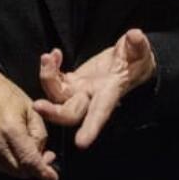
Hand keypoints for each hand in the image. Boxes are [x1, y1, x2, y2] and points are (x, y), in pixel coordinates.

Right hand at [0, 71, 58, 179]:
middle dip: (36, 169)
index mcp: (10, 130)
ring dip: (25, 167)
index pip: (29, 161)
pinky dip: (13, 163)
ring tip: (32, 151)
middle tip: (46, 157)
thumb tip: (43, 154)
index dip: (43, 172)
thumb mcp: (32, 110)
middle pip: (21, 171)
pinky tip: (18, 150)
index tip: (52, 177)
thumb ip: (40, 135)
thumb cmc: (6, 95)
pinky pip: (1, 166)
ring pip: (11, 171)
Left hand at [32, 29, 155, 148]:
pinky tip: (53, 54)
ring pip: (57, 95)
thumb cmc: (137, 60)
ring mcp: (80, 90)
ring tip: (48, 57)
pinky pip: (55, 80)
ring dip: (47, 79)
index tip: (81, 143)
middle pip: (70, 113)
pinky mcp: (72, 81)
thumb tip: (135, 35)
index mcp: (110, 93)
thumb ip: (138, 45)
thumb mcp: (140, 51)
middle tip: (38, 105)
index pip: (100, 113)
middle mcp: (92, 96)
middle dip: (54, 113)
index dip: (91, 128)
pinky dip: (50, 68)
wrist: (129, 63)